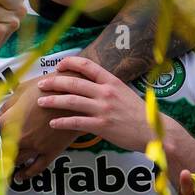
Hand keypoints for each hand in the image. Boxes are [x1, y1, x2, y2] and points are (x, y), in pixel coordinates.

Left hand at [0, 75, 76, 178]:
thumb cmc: (47, 88)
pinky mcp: (50, 151)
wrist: (74, 94)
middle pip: (0, 152)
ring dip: (6, 168)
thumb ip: (8, 105)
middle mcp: (20, 137)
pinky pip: (37, 168)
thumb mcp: (22, 90)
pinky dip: (27, 174)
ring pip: (16, 162)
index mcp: (10, 121)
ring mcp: (36, 146)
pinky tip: (20, 177)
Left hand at [36, 56, 150, 152]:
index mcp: (112, 81)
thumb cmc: (138, 113)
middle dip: (54, 82)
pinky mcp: (102, 126)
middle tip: (41, 83)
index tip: (58, 66)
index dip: (70, 63)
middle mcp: (106, 92)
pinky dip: (62, 122)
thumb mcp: (124, 92)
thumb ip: (107, 87)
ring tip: (41, 101)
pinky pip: (76, 122)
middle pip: (74, 82)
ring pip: (71, 101)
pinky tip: (53, 123)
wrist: (154, 131)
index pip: (87, 65)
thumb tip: (90, 84)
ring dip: (53, 100)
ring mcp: (103, 109)